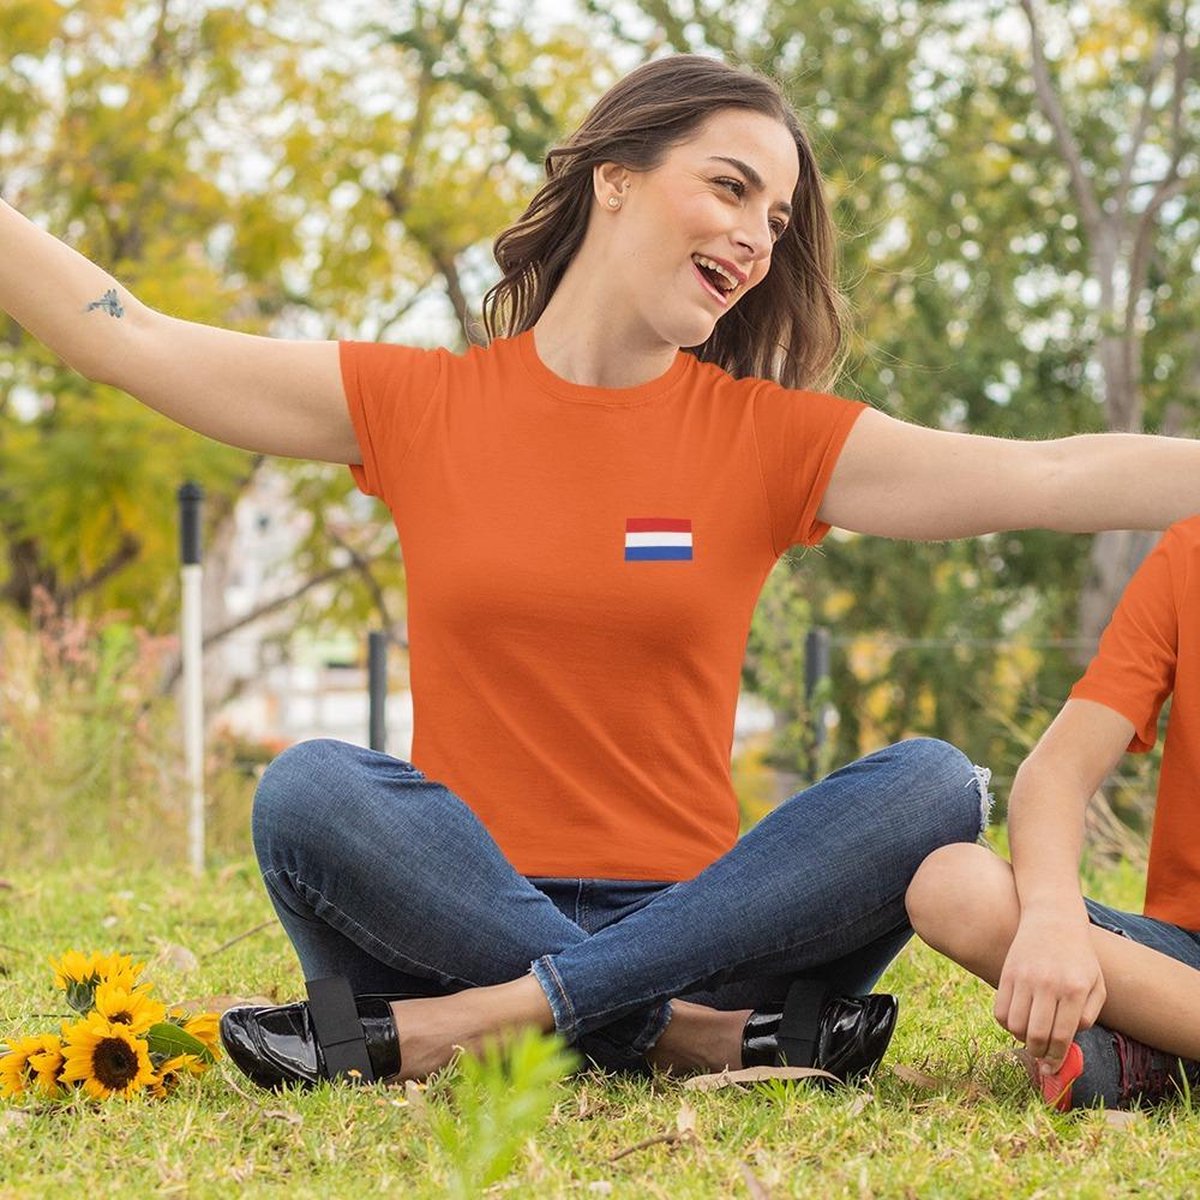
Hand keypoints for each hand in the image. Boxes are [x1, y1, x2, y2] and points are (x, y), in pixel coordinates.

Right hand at [993, 911, 1105, 1072]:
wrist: (1053, 918)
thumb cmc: (1079, 956)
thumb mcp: (1097, 984)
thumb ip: (1089, 1015)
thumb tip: (1068, 1040)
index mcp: (1075, 990)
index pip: (1062, 1036)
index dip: (1056, 1057)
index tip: (1053, 1067)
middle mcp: (1049, 984)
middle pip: (1037, 1034)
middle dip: (1038, 1054)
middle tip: (1041, 1057)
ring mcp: (1025, 977)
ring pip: (1015, 1025)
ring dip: (1021, 1039)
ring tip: (1029, 1036)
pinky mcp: (1007, 972)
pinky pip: (1000, 1010)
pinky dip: (1006, 1024)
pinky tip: (1017, 1021)